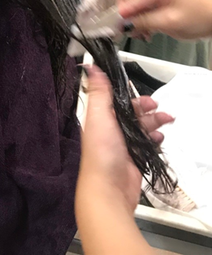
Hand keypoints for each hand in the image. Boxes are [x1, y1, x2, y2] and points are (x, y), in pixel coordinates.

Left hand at [76, 65, 173, 212]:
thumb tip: (91, 68)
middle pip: (132, 113)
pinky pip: (148, 144)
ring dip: (154, 122)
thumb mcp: (99, 116)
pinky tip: (158, 139)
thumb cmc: (100, 154)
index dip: (130, 96)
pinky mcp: (134, 158)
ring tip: (165, 121)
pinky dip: (155, 139)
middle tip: (158, 108)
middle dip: (147, 108)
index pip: (116, 100)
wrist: (109, 188)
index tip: (143, 95)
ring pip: (142, 127)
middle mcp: (111, 129)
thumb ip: (99, 92)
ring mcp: (123, 144)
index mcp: (100, 117)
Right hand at [118, 0, 211, 39]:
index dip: (118, 14)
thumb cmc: (199, 17)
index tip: (110, 28)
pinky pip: (138, 5)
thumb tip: (123, 25)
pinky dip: (137, 18)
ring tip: (138, 33)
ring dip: (130, 18)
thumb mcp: (170, 22)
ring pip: (130, 2)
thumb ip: (144, 22)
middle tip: (121, 33)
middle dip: (122, 15)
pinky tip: (143, 29)